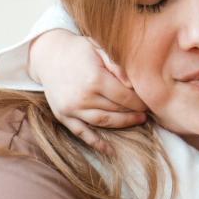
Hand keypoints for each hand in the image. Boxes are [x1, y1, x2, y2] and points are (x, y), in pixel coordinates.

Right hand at [28, 30, 148, 152]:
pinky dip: (96, 143)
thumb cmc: (79, 50)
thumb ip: (117, 64)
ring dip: (122, 124)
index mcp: (94, 79)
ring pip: (103, 122)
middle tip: (147, 112)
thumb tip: (132, 84)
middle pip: (116, 110)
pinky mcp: (63, 116)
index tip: (149, 101)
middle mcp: (82, 97)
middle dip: (134, 112)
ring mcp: (71, 108)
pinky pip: (82, 133)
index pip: (125, 97)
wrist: (48, 54)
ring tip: (137, 121)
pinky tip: (110, 151)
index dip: (140, 101)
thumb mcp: (98, 48)